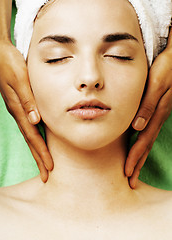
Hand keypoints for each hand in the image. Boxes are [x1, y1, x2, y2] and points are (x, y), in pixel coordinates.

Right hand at [0, 40, 53, 181]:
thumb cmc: (9, 64)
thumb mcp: (19, 80)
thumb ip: (27, 100)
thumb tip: (35, 121)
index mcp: (19, 109)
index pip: (33, 136)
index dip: (41, 152)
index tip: (49, 167)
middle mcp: (19, 112)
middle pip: (31, 140)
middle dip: (39, 158)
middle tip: (46, 175)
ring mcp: (19, 109)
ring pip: (30, 134)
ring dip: (37, 150)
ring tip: (44, 162)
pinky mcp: (21, 104)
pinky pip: (30, 125)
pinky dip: (36, 136)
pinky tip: (40, 140)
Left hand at [125, 47, 171, 188]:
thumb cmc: (165, 68)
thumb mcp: (157, 84)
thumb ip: (148, 104)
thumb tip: (137, 127)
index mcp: (155, 114)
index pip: (143, 141)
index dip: (135, 158)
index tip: (128, 173)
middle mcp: (156, 117)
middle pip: (145, 145)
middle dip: (138, 163)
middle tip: (130, 180)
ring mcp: (158, 114)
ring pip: (147, 139)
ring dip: (140, 156)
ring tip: (134, 169)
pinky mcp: (157, 110)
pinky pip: (149, 130)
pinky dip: (142, 142)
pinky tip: (138, 146)